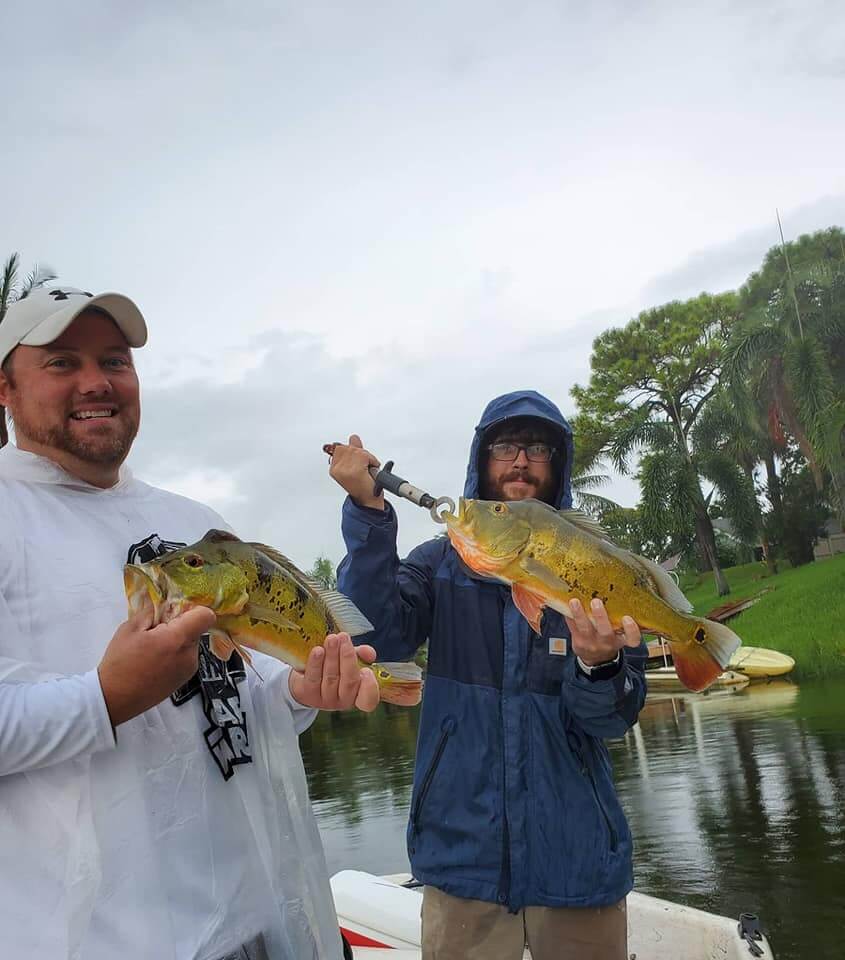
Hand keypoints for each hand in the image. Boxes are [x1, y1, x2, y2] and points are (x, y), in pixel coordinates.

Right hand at [98, 605, 215, 726]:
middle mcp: (189, 655)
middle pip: (196, 629)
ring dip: (177, 641)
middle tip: (155, 631)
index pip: (205, 615)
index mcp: (178, 639)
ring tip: (152, 649)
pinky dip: (175, 655)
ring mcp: (189, 670)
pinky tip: (155, 661)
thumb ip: (152, 611)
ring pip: (190, 644)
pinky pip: (186, 658)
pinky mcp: (184, 680)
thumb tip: (165, 603)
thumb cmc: (120, 664)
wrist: (115, 699)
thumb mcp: (130, 628)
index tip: (176, 612)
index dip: (193, 609)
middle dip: (180, 626)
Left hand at [288, 633, 379, 711]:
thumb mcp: (348, 658)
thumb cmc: (333, 667)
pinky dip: (316, 663)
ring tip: (332, 639)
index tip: (367, 670)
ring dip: (332, 656)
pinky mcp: (307, 695)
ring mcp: (324, 700)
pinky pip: (313, 678)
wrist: (305, 675)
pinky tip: (318, 650)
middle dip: (348, 658)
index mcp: (358, 694)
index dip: (370, 688)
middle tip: (344, 638)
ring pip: (331, 678)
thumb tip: (369, 653)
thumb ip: (361, 654)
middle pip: (349, 682)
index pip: (368, 701)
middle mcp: (343, 701)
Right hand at [328, 434, 384, 509]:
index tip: (357, 463)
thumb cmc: (364, 485)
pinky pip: (365, 456)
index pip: (340, 447)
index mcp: (334, 467)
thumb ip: (354, 450)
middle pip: (349, 447)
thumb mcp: (357, 464)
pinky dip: (372, 461)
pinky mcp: (355, 471)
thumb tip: (353, 437)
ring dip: (368, 458)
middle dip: (361, 454)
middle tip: (364, 467)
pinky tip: (370, 471)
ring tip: (367, 470)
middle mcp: (337, 469)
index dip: (353, 452)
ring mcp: (345, 470)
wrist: (369, 500)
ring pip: (358, 451)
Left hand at [565, 598, 640, 666]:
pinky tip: (565, 604)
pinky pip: (572, 628)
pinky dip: (569, 615)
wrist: (596, 659)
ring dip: (579, 614)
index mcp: (621, 639)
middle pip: (606, 632)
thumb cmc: (608, 638)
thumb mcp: (618, 633)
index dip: (632, 630)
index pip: (632, 638)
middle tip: (596, 601)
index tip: (627, 618)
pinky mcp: (578, 643)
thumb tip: (611, 589)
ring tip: (574, 601)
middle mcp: (608, 642)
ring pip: (585, 629)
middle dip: (600, 617)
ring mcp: (592, 643)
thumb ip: (617, 618)